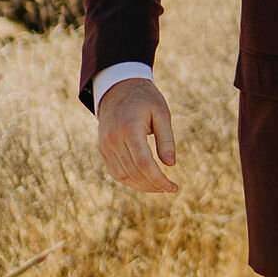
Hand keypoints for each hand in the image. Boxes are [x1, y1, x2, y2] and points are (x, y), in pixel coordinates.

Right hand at [97, 77, 178, 194]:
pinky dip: (130, 181)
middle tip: (170, 188)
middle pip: (135, 173)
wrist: (118, 88)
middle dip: (154, 185)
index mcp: (129, 129)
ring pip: (123, 176)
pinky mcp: (103, 149)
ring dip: (142, 186)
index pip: (145, 164)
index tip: (174, 187)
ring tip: (160, 187)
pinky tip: (145, 182)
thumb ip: (166, 139)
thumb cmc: (145, 99)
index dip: (160, 180)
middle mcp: (114, 139)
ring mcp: (106, 145)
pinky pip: (115, 172)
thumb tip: (170, 165)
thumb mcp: (162, 113)